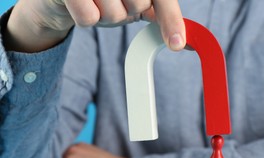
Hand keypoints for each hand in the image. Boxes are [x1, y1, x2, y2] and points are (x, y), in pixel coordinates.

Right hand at [5, 0, 184, 51]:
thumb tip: (180, 39)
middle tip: (114, 1)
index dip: (171, 20)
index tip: (177, 45)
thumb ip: (155, 11)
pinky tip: (81, 6)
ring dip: (105, 16)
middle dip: (127, 11)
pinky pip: (89, 17)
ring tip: (95, 2)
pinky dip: (86, 18)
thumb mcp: (131, 2)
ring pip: (114, 14)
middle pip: (138, 5)